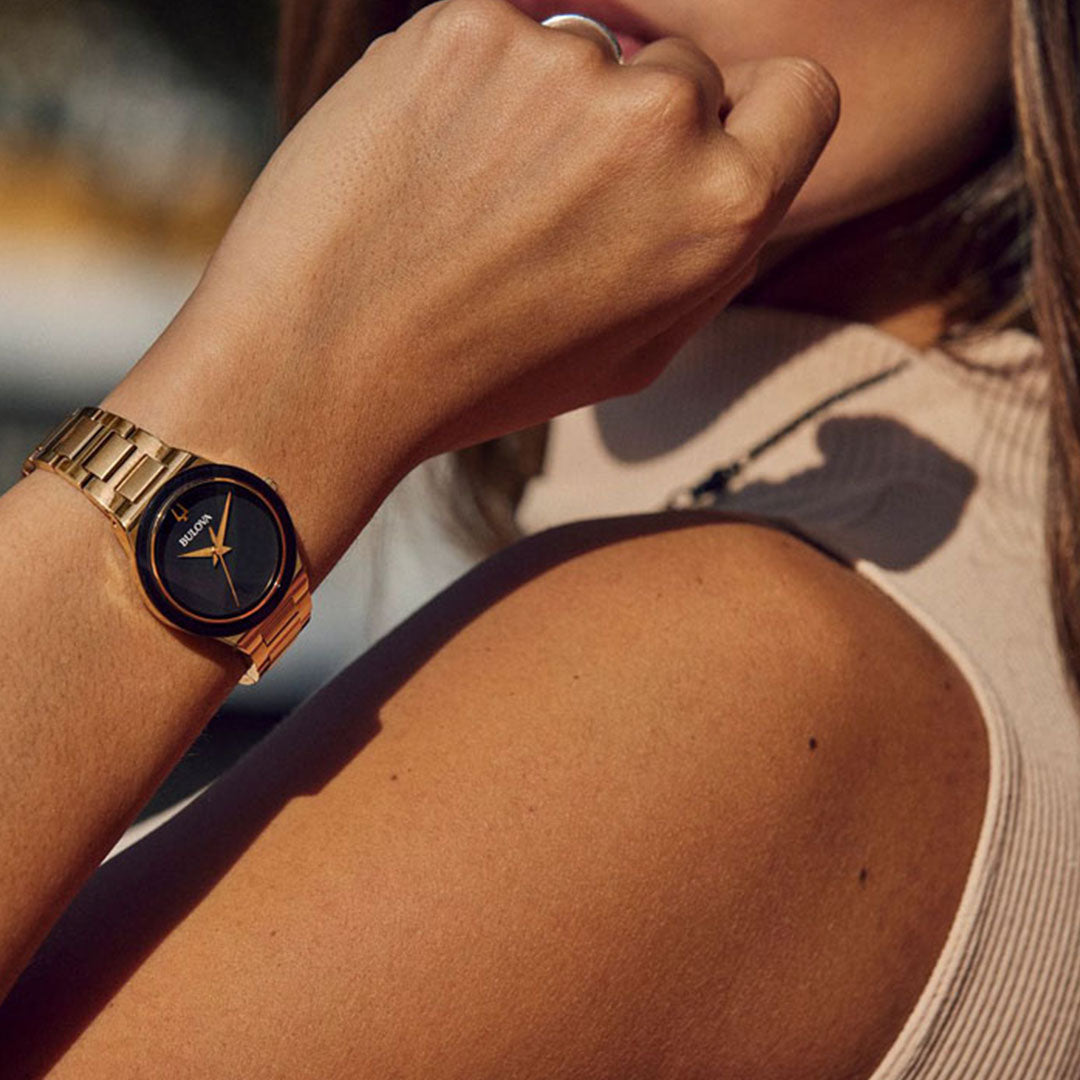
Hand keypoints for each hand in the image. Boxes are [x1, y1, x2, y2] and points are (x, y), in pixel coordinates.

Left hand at [105, 0, 837, 572]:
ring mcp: (560, 61)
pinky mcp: (465, 24)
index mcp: (724, 206)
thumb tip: (737, 174)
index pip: (801, 92)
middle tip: (550, 203)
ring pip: (584, 49)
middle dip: (634, 125)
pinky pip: (497, 33)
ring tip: (471, 196)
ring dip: (542, 106)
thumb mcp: (634, 354)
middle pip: (683, 71)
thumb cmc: (485, 376)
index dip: (751, 116)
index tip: (697, 146)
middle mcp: (659, 118)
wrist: (325, 364)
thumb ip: (711, 255)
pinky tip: (425, 160)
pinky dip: (467, 84)